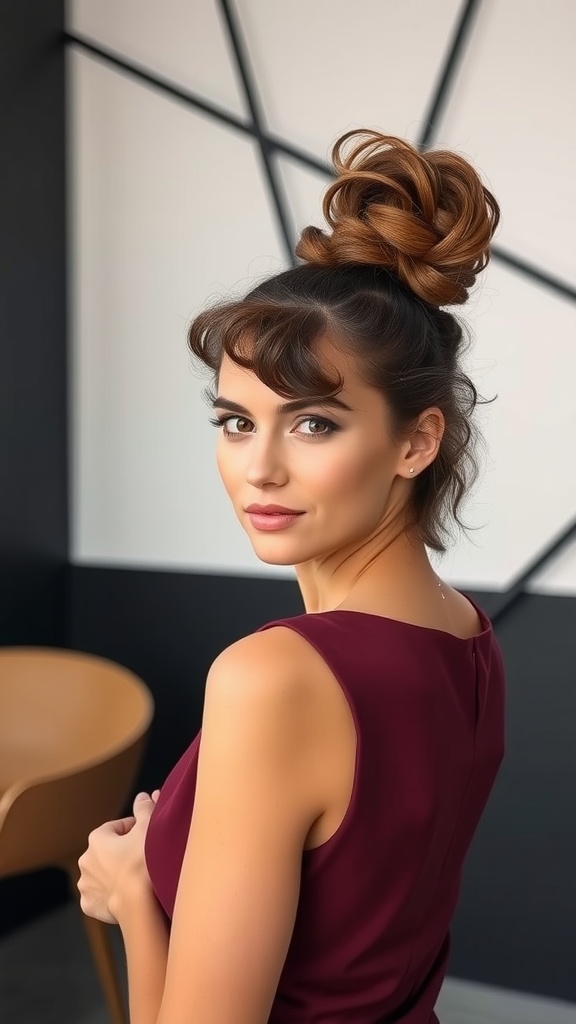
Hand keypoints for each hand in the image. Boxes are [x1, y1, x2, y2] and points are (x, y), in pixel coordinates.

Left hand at [78, 790, 159, 923]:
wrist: (138, 903)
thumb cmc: (143, 862)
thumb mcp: (149, 827)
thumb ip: (144, 808)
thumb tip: (142, 796)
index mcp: (97, 838)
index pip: (118, 827)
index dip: (134, 830)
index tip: (146, 837)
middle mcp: (85, 860)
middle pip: (108, 851)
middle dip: (122, 852)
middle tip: (142, 858)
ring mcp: (85, 884)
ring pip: (102, 873)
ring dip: (115, 873)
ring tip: (135, 877)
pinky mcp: (90, 904)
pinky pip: (100, 895)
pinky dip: (110, 893)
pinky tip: (125, 894)